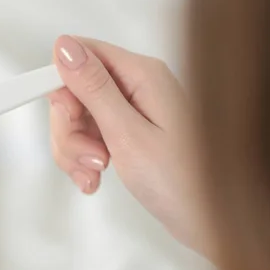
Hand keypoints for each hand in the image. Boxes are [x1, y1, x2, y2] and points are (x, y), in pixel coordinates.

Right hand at [49, 35, 200, 253]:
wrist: (208, 221)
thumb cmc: (183, 181)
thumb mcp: (128, 134)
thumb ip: (93, 88)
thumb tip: (65, 47)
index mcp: (141, 75)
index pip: (81, 56)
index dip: (61, 86)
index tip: (63, 119)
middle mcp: (136, 86)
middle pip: (74, 92)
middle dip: (69, 130)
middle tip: (90, 157)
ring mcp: (131, 110)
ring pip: (77, 119)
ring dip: (75, 150)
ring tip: (95, 174)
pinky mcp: (127, 131)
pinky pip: (89, 136)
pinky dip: (84, 159)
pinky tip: (94, 179)